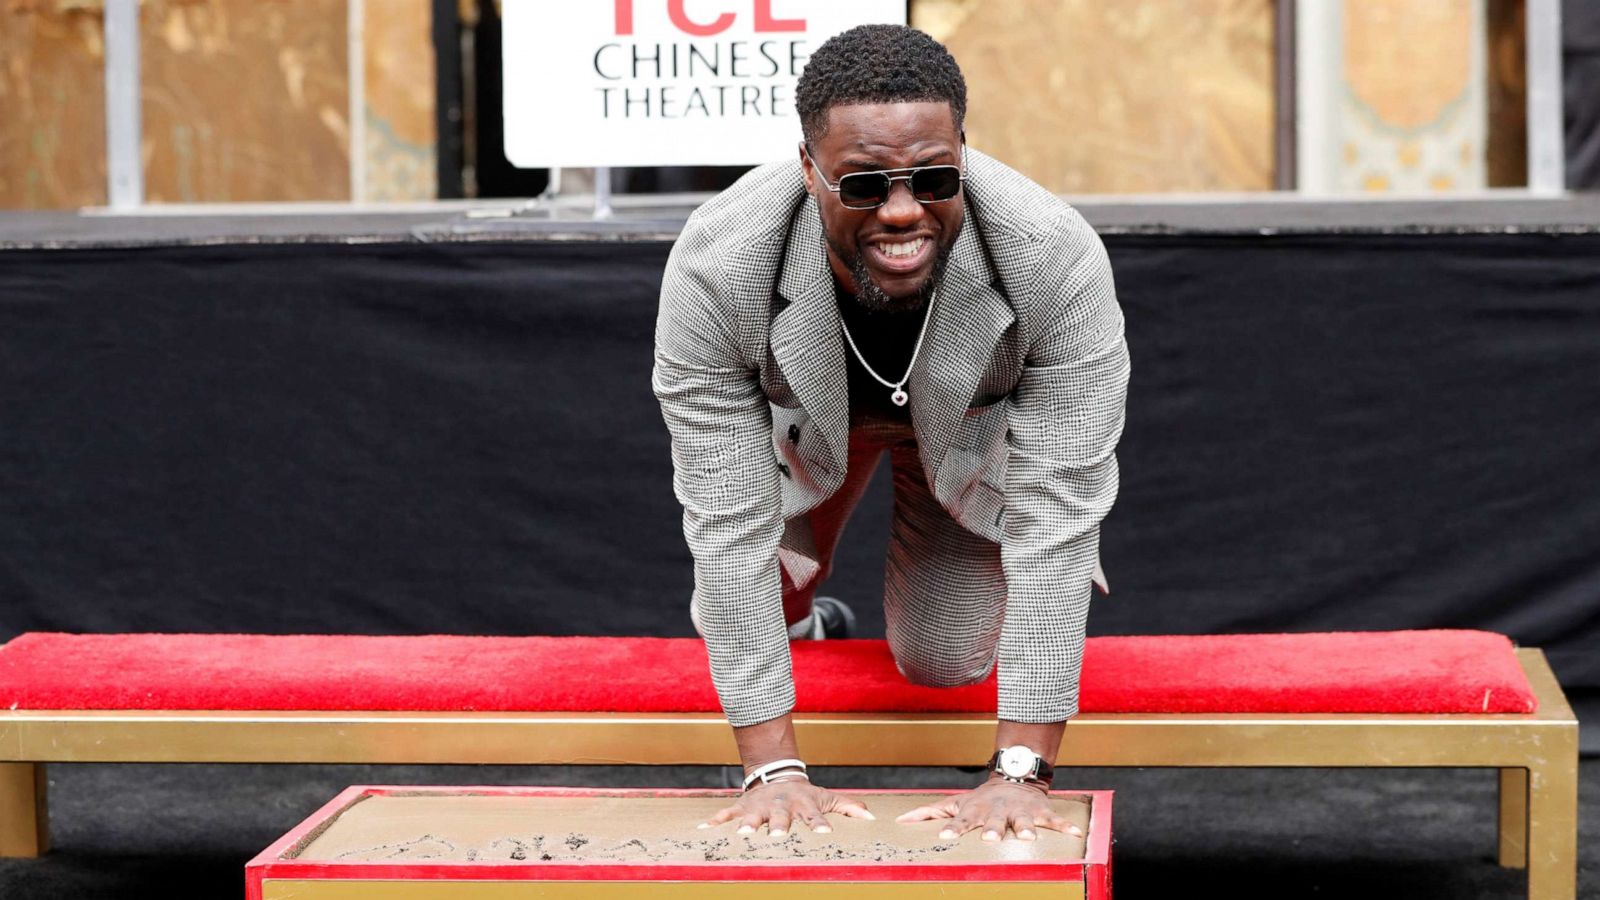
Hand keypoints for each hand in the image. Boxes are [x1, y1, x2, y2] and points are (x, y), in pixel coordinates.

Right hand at [698, 777, 875, 837]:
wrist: (776, 775)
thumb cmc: (806, 795)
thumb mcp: (828, 797)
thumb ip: (849, 808)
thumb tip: (873, 818)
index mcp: (803, 805)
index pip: (814, 817)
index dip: (820, 825)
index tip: (826, 834)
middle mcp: (781, 807)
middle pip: (781, 818)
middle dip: (780, 827)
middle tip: (780, 837)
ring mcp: (759, 807)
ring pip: (753, 817)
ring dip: (748, 826)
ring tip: (743, 836)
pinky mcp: (742, 807)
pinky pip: (726, 814)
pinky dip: (715, 822)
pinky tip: (703, 830)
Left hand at [895, 777, 1082, 841]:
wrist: (1015, 776)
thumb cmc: (981, 799)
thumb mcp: (956, 802)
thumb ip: (930, 813)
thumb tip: (900, 819)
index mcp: (975, 810)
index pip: (961, 820)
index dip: (953, 828)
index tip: (944, 838)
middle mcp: (996, 810)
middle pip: (992, 821)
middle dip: (991, 829)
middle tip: (989, 839)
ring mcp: (1019, 811)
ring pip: (1022, 820)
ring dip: (1025, 828)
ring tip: (1027, 838)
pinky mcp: (1040, 811)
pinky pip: (1054, 819)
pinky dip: (1065, 826)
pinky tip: (1075, 834)